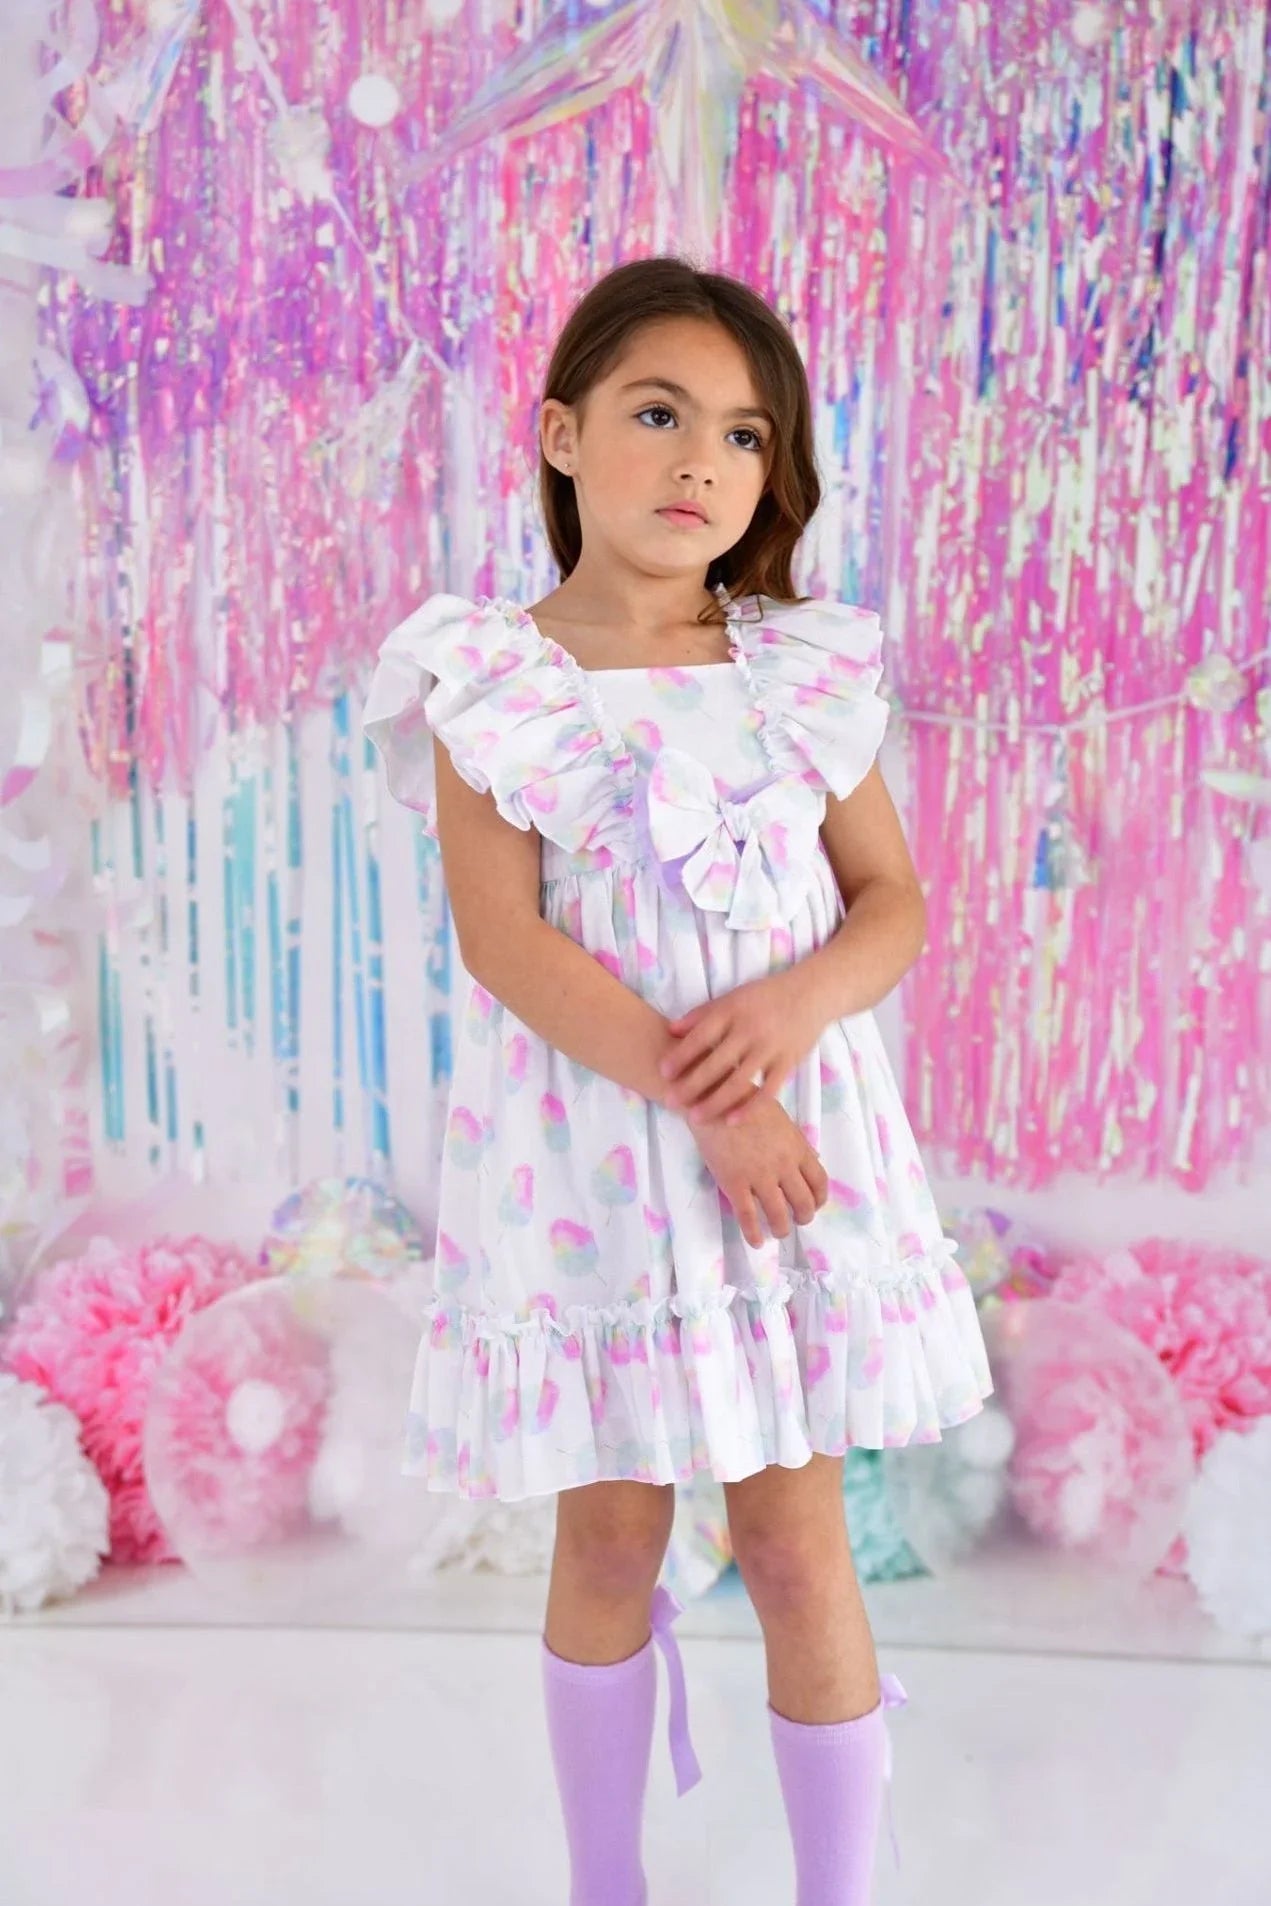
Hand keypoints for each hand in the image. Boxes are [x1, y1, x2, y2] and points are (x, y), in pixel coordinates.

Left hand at [661, 970, 825, 1126]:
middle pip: (716, 1063)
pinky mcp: (788, 1062)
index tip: (664, 1072)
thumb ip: (702, 1013)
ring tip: (694, 1117)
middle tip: (671, 1102)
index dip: (682, 1055)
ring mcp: (771, 1048)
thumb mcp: (732, 996)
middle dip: (691, 1085)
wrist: (811, 993)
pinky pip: (768, 1090)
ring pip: (739, 1082)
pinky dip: (749, 1108)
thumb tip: (671, 1030)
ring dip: (715, 1102)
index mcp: (733, 1011)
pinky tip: (731, 1121)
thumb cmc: (765, 996)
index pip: (702, 1036)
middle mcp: (751, 1030)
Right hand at [690, 1097, 827, 1247]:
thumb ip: (797, 1141)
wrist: (714, 1099)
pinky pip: (748, 1216)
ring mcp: (759, 1177)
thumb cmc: (747, 1102)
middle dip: (804, 1216)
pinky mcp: (734, 1184)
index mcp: (797, 1148)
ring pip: (778, 1215)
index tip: (815, 1204)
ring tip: (779, 1232)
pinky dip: (753, 1233)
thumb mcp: (781, 1118)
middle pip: (803, 1202)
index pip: (819, 1181)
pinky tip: (755, 1241)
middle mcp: (783, 1166)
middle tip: (797, 1220)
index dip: (819, 1198)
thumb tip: (812, 1158)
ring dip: (782, 1228)